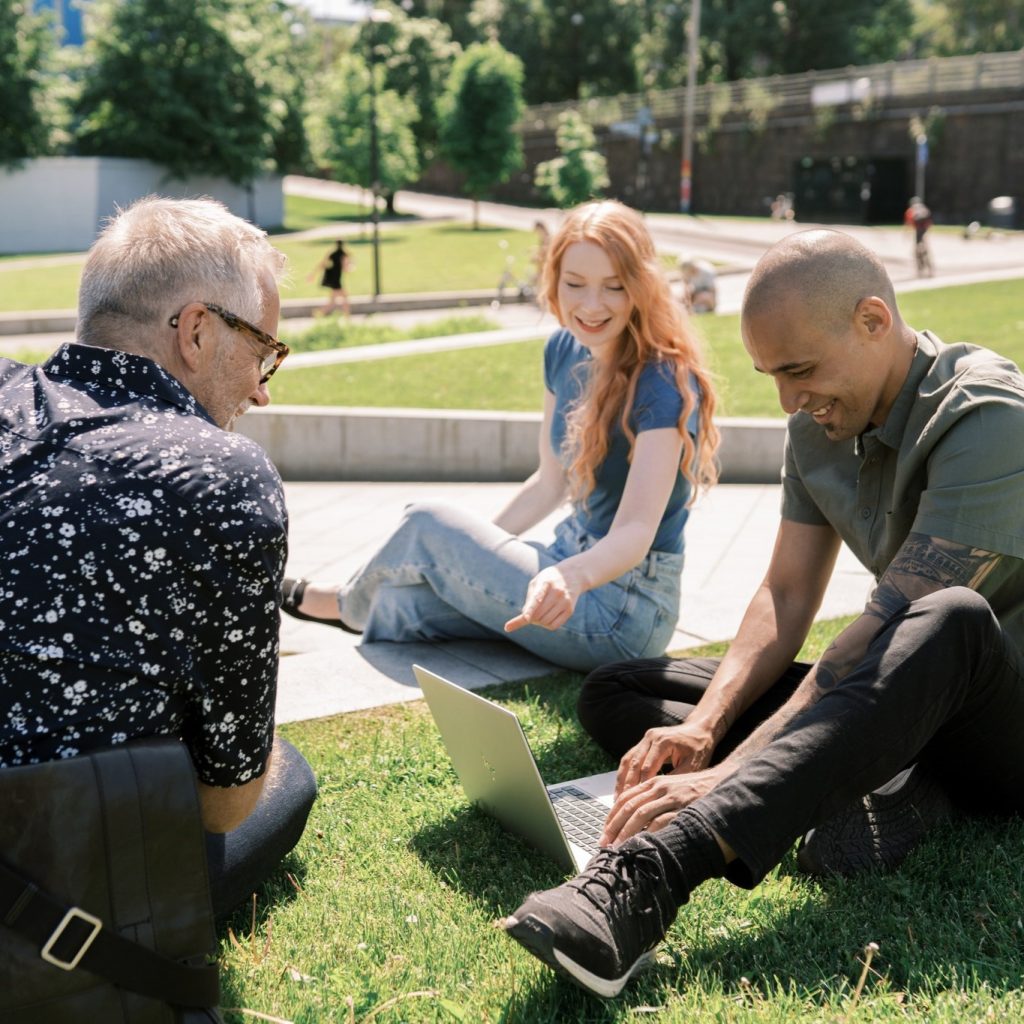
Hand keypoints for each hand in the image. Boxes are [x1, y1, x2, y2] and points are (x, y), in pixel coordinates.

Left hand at [504, 565, 579, 632]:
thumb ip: (530, 597)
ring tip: (539, 613)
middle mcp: (557, 592)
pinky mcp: (570, 610)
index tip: (526, 618)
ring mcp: (565, 602)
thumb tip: (525, 617)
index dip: (530, 609)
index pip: (536, 598)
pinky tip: (547, 617)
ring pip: (545, 622)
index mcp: (546, 582)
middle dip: (530, 617)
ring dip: (538, 621)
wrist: (573, 576)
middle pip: (538, 614)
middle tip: (529, 614)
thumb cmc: (549, 580)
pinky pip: (553, 626)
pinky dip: (546, 625)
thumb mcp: (537, 581)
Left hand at [600, 764, 729, 845]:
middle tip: (605, 845)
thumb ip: (655, 801)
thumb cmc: (696, 790)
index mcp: (654, 783)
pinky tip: (643, 845)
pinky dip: (650, 834)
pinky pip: (662, 821)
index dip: (612, 816)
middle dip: (614, 827)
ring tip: (619, 848)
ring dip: (627, 833)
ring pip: (641, 814)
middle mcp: (660, 787)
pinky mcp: (685, 806)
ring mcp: (672, 796)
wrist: (724, 781)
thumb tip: (636, 823)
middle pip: (629, 807)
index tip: (604, 832)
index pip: (625, 798)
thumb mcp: (672, 790)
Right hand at [614, 722, 717, 799]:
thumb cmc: (700, 748)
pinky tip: (622, 788)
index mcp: (663, 741)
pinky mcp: (643, 742)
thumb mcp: (693, 765)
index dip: (641, 787)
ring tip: (617, 799)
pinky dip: (625, 773)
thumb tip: (660, 799)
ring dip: (622, 780)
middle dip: (627, 786)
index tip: (638, 804)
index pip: (647, 767)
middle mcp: (650, 737)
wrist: (699, 729)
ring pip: (627, 760)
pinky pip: (629, 758)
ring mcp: (645, 738)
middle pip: (633, 764)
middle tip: (622, 805)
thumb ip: (676, 779)